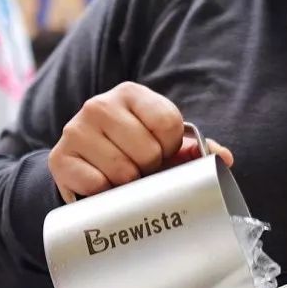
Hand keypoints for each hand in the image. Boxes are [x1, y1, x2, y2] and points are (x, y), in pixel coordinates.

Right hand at [48, 81, 233, 202]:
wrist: (83, 164)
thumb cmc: (131, 151)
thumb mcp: (162, 143)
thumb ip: (194, 148)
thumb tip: (225, 158)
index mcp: (131, 94)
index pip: (168, 123)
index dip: (171, 147)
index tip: (163, 152)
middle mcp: (100, 105)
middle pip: (148, 151)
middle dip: (150, 169)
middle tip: (140, 169)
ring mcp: (76, 130)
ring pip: (123, 171)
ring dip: (128, 184)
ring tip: (122, 177)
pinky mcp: (61, 159)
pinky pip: (97, 185)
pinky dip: (105, 193)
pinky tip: (103, 185)